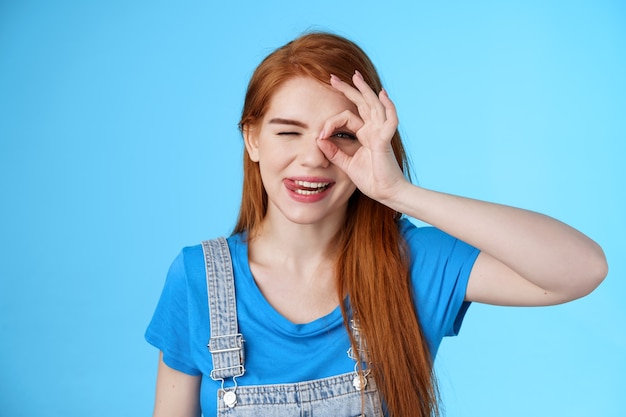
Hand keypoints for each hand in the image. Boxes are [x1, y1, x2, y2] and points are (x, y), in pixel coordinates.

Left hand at [317, 71, 408, 203]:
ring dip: (365, 89)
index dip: (331, 123)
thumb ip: (334, 152)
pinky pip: (390, 120)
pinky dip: (388, 106)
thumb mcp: (347, 164)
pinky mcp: (385, 140)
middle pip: (361, 103)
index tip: (319, 134)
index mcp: (365, 135)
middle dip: (348, 89)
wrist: (386, 193)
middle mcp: (374, 130)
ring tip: (355, 75)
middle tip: (333, 78)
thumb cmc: (371, 180)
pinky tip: (382, 94)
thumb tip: (319, 140)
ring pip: (373, 105)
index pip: (347, 117)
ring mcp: (380, 133)